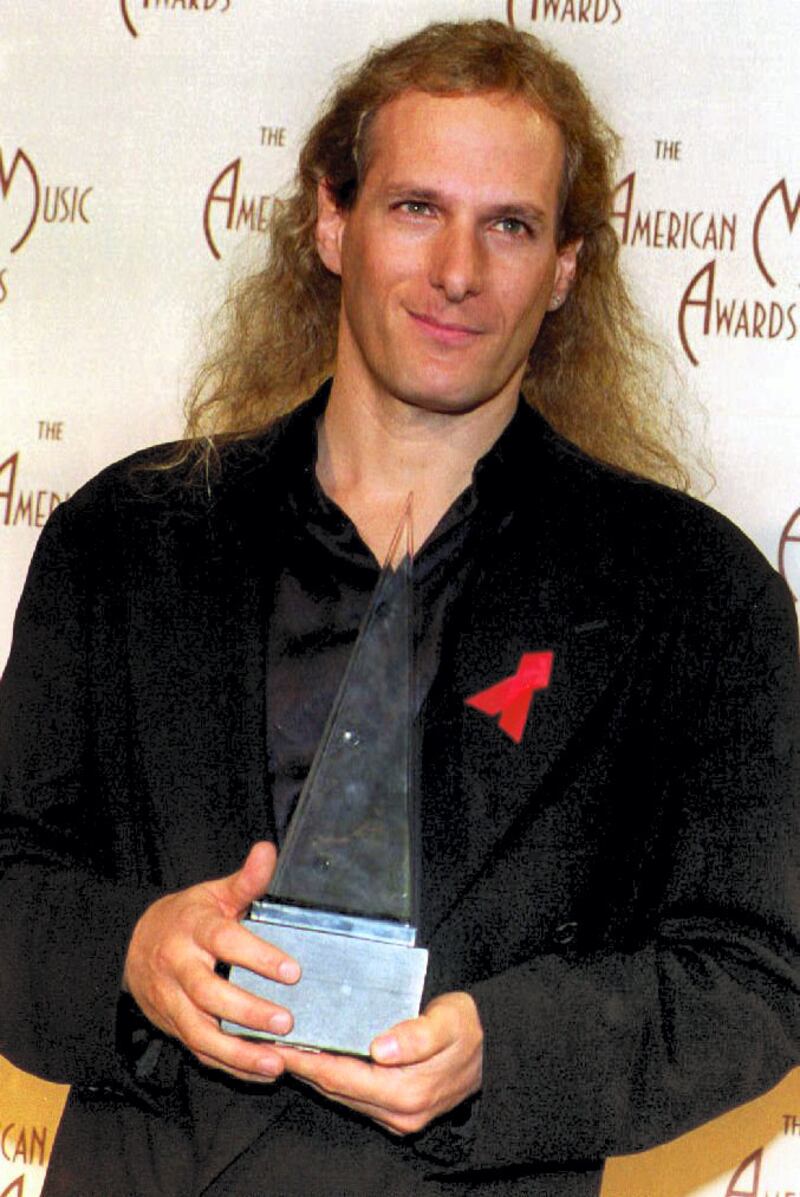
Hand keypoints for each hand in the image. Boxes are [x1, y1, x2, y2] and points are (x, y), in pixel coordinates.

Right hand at [123, 841, 299, 1082]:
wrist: (135, 946)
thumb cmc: (188, 918)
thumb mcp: (214, 895)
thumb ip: (246, 880)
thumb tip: (268, 850)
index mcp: (193, 929)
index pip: (225, 941)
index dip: (257, 956)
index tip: (293, 972)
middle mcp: (177, 967)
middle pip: (208, 993)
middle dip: (247, 1011)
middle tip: (286, 1023)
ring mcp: (171, 1001)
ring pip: (200, 1032)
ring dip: (238, 1052)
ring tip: (276, 1063)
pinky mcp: (173, 1027)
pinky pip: (200, 1052)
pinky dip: (230, 1066)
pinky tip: (261, 1071)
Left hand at [274, 991, 482, 1134]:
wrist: (494, 1048)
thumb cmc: (468, 1027)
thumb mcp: (448, 1022)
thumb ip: (417, 1036)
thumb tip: (380, 1048)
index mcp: (407, 1091)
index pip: (342, 1077)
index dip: (308, 1062)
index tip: (280, 1045)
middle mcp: (399, 1112)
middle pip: (337, 1090)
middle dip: (303, 1069)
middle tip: (269, 1045)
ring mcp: (398, 1117)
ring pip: (344, 1096)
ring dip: (315, 1075)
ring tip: (286, 1050)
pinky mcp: (399, 1112)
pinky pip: (356, 1096)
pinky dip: (335, 1079)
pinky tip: (319, 1060)